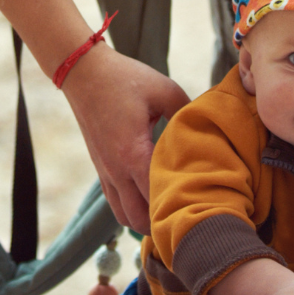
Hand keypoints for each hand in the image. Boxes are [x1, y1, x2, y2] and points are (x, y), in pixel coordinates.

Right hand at [61, 42, 190, 233]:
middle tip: (190, 215)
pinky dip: (132, 209)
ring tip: (170, 211)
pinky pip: (115, 203)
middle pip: (140, 219)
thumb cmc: (124, 79)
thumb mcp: (163, 89)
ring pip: (124, 217)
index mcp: (132, 153)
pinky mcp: (100, 168)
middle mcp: (116, 169)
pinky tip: (150, 199)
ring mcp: (105, 172)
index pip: (158, 197)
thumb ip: (189, 112)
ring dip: (146, 220)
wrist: (82, 72)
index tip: (204, 209)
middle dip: (163, 222)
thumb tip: (211, 128)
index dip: (180, 206)